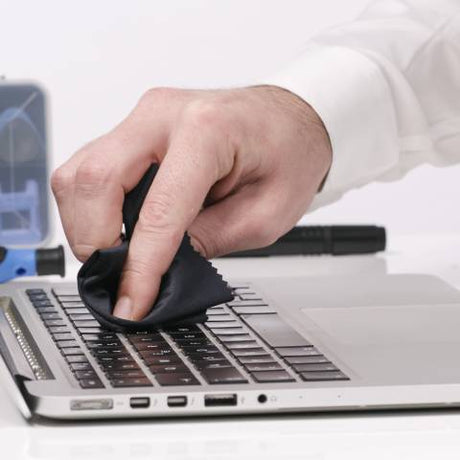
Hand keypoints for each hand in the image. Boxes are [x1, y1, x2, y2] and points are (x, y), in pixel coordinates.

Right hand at [51, 86, 331, 319]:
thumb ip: (208, 241)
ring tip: (118, 258)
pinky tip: (117, 230)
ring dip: (87, 225)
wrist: (288, 119)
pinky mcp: (134, 131)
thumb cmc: (290, 154)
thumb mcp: (265, 215)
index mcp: (208, 131)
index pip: (158, 210)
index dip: (140, 267)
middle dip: (95, 242)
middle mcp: (163, 115)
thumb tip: (161, 268)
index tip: (133, 304)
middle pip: (94, 179)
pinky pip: (90, 170)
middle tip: (117, 279)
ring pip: (79, 173)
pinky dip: (92, 208)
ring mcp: (143, 119)